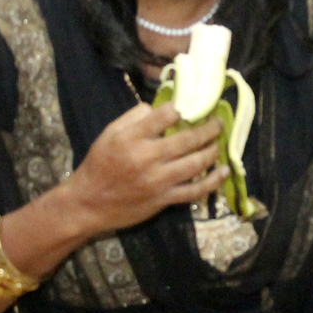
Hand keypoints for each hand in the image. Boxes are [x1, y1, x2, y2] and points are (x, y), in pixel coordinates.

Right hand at [61, 102, 226, 234]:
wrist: (89, 203)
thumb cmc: (99, 164)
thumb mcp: (109, 134)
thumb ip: (133, 118)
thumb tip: (159, 109)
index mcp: (132, 138)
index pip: (164, 116)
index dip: (179, 109)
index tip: (188, 108)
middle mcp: (147, 157)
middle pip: (187, 139)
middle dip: (208, 129)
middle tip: (219, 123)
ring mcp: (158, 180)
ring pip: (195, 164)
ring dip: (213, 152)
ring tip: (220, 144)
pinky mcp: (164, 199)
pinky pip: (194, 191)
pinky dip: (212, 182)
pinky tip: (223, 173)